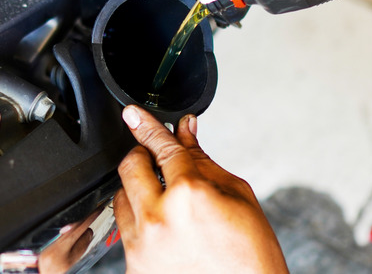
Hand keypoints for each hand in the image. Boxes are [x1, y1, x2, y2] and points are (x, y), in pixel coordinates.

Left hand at [114, 105, 287, 272]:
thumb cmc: (250, 255)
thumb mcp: (236, 195)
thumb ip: (201, 160)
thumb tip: (184, 130)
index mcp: (188, 194)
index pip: (160, 147)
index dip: (146, 125)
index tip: (133, 114)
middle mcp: (158, 219)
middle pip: (129, 167)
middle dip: (142, 157)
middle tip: (158, 161)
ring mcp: (142, 247)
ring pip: (121, 199)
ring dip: (139, 192)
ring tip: (169, 205)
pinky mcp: (134, 268)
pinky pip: (126, 232)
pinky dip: (142, 224)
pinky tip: (167, 231)